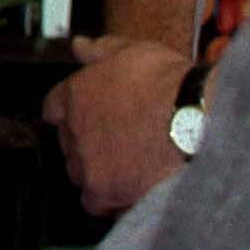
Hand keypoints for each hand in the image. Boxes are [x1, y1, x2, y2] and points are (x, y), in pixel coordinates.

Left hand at [41, 34, 192, 214]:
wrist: (195, 119)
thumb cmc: (170, 83)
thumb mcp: (134, 51)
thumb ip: (102, 50)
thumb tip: (79, 45)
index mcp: (75, 95)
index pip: (54, 107)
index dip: (70, 113)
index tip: (85, 117)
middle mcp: (73, 131)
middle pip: (68, 144)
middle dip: (87, 144)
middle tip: (117, 143)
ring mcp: (86, 163)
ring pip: (80, 174)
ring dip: (97, 173)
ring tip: (127, 170)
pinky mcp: (103, 191)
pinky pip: (97, 203)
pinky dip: (110, 201)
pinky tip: (130, 194)